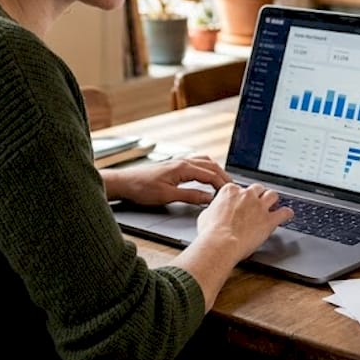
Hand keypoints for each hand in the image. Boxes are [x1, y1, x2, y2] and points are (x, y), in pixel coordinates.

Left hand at [102, 155, 228, 205]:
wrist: (125, 182)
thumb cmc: (142, 188)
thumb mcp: (168, 196)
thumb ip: (190, 196)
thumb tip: (208, 198)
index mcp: (183, 167)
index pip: (210, 174)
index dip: (223, 184)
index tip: (232, 193)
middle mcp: (182, 161)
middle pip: (211, 165)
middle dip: (224, 176)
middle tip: (234, 188)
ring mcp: (178, 162)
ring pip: (204, 162)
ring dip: (216, 170)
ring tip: (224, 181)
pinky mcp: (174, 165)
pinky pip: (196, 163)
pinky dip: (207, 168)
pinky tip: (207, 175)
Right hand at [195, 182, 292, 262]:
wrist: (220, 243)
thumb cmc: (210, 232)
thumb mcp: (205, 215)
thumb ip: (214, 209)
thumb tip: (214, 211)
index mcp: (230, 191)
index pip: (239, 188)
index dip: (240, 197)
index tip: (240, 202)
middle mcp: (246, 195)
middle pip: (257, 188)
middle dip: (257, 195)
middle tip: (257, 203)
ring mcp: (259, 206)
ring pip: (272, 195)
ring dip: (272, 200)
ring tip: (273, 205)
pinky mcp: (269, 220)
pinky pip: (284, 212)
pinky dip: (286, 213)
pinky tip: (287, 215)